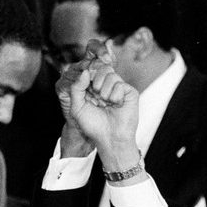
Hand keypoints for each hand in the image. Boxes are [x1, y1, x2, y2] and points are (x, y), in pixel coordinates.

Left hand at [55, 39, 138, 155]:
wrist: (109, 138)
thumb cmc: (93, 126)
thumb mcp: (77, 107)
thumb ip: (77, 88)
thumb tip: (85, 71)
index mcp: (93, 89)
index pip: (91, 71)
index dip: (88, 74)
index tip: (87, 85)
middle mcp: (106, 87)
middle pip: (102, 68)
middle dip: (96, 80)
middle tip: (97, 94)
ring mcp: (118, 88)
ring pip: (111, 74)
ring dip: (105, 91)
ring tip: (106, 103)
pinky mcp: (129, 92)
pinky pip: (120, 84)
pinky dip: (115, 96)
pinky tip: (116, 105)